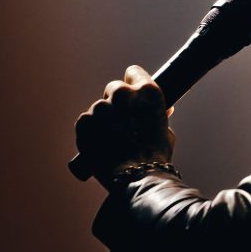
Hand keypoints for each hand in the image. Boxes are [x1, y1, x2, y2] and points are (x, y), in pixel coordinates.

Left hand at [75, 65, 175, 187]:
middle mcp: (123, 94)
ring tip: (113, 141)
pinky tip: (101, 144)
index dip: (133, 84)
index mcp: (147, 92)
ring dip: (104, 119)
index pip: (134, 73)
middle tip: (123, 123)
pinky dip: (91, 131)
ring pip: (100, 107)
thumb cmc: (156, 158)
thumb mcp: (165, 133)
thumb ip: (158, 117)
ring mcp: (102, 107)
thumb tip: (163, 110)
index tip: (132, 94)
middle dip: (117, 103)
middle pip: (114, 88)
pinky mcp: (85, 121)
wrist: (138, 178)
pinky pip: (86, 121)